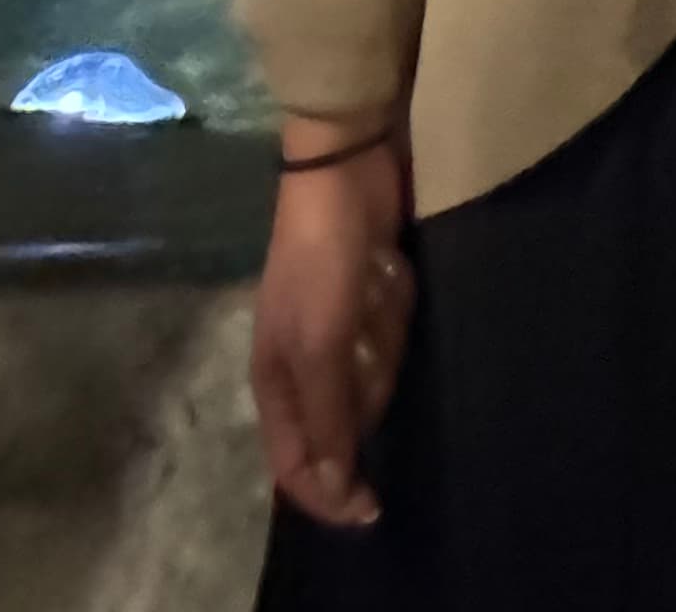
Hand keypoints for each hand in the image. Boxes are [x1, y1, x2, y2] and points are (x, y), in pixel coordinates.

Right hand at [252, 132, 414, 531]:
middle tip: (369, 330)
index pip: (297, 466)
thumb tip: (333, 490)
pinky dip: (398, 304)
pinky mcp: (372, 300)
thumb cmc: (322, 260)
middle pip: (348, 420)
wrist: (347, 169)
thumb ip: (327, 417)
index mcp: (277, 381)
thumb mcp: (320, 343)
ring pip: (379, 376)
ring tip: (378, 287)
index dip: (329, 495)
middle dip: (368, 381)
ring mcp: (341, 330)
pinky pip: (396, 332)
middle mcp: (307, 365)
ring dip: (386, 334)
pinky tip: (391, 269)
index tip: (375, 506)